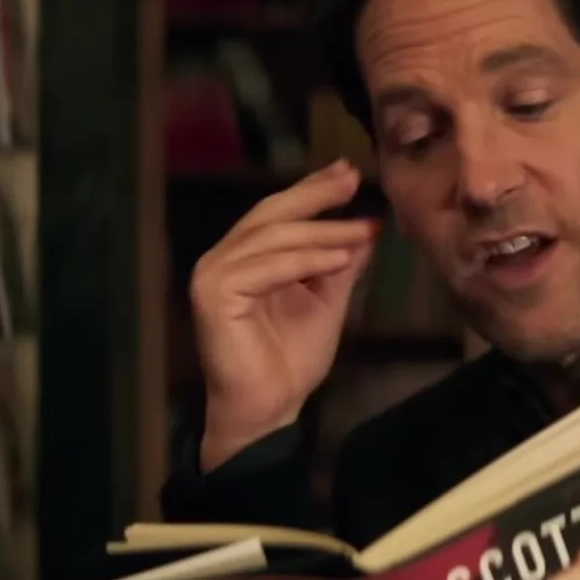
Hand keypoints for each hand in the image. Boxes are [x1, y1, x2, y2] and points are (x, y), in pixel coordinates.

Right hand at [193, 159, 379, 470]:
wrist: (270, 409)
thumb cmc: (291, 360)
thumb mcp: (326, 301)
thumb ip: (339, 264)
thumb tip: (367, 228)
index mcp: (244, 257)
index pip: (277, 212)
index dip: (312, 189)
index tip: (349, 171)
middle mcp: (221, 258)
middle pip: (271, 213)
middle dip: (315, 195)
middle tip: (352, 179)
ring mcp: (212, 274)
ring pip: (272, 238)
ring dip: (322, 232)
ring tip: (362, 230)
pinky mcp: (213, 294)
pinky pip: (266, 268)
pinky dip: (305, 261)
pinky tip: (340, 259)